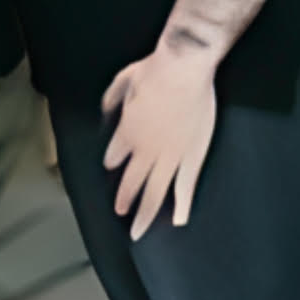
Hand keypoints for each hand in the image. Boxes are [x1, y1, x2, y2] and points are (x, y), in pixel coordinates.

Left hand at [98, 47, 219, 240]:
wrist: (184, 69)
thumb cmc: (154, 69)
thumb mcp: (123, 80)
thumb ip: (112, 98)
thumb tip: (106, 110)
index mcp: (126, 133)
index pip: (115, 156)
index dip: (113, 161)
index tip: (113, 165)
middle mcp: (144, 151)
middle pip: (130, 183)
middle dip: (124, 199)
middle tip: (121, 212)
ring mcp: (169, 157)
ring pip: (154, 193)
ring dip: (144, 213)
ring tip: (138, 231)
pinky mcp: (192, 156)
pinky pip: (185, 185)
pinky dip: (182, 204)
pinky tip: (179, 220)